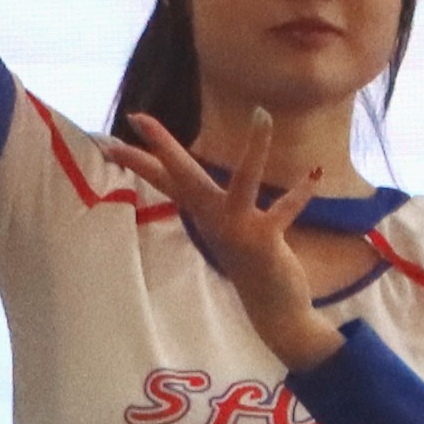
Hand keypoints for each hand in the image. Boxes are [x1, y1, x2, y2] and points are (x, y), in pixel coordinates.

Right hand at [120, 113, 352, 369]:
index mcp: (202, 213)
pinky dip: (299, 193)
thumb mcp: (227, 227)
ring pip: (244, 180)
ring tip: (263, 113)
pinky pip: (283, 211)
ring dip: (256, 147)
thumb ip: (216, 204)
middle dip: (162, 146)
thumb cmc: (251, 262)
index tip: (109, 141)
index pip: (163, 181)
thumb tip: (200, 187)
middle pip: (183, 175)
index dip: (137, 160)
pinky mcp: (263, 240)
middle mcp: (212, 219)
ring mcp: (236, 229)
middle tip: (137, 117)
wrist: (273, 310)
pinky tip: (314, 172)